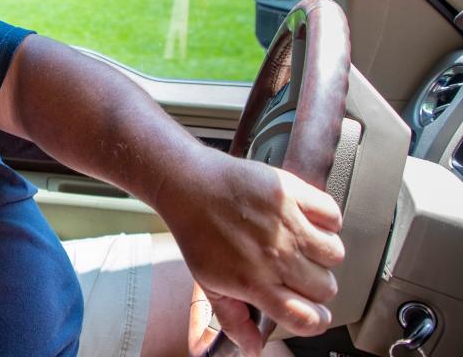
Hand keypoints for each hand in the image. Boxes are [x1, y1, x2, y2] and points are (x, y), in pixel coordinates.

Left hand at [158, 148, 344, 356]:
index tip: (312, 313)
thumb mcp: (209, 283)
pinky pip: (333, 216)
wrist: (189, 186)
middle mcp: (276, 257)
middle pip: (326, 288)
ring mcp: (287, 224)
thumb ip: (233, 319)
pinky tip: (305, 219)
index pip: (308, 319)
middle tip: (296, 271)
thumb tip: (252, 348)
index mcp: (256, 283)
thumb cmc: (197, 232)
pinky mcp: (293, 194)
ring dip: (322, 252)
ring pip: (335, 254)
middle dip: (315, 285)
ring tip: (300, 244)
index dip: (315, 321)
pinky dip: (326, 219)